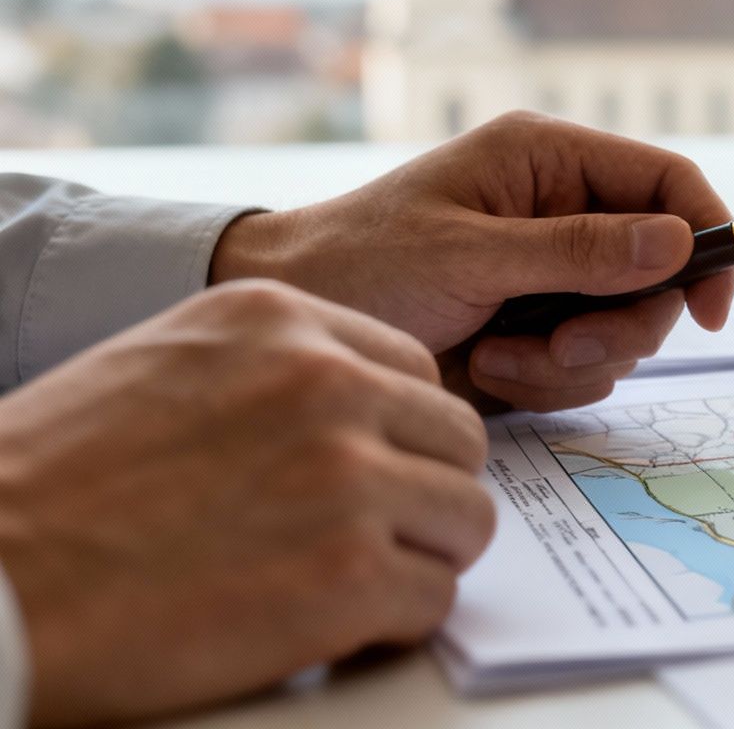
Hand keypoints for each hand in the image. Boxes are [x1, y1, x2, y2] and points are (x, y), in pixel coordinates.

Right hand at [0, 280, 491, 726]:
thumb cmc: (50, 487)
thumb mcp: (165, 368)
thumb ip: (272, 375)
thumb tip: (363, 416)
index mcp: (279, 322)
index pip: (414, 371)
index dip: (400, 435)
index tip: (372, 474)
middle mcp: (326, 384)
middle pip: (456, 441)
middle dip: (422, 496)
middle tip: (369, 540)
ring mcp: (346, 477)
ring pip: (465, 519)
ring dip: (417, 561)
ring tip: (345, 587)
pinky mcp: (349, 575)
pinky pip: (432, 599)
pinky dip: (391, 626)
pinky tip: (329, 629)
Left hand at [209, 111, 733, 410]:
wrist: (292, 324)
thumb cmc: (358, 264)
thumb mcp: (469, 255)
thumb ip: (578, 250)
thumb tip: (679, 239)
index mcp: (549, 160)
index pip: (669, 181)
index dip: (707, 237)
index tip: (710, 307)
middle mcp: (565, 211)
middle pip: (663, 268)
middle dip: (624, 319)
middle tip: (569, 345)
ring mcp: (555, 274)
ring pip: (631, 325)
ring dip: (577, 357)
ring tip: (501, 357)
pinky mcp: (540, 329)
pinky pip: (591, 365)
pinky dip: (548, 380)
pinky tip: (486, 367)